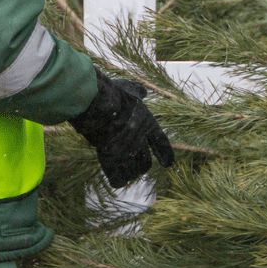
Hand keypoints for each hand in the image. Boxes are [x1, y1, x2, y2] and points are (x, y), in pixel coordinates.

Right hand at [68, 71, 175, 187]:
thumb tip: (143, 91)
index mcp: (149, 125)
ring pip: (133, 172)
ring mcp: (126, 152)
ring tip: (123, 169)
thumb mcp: (129, 88)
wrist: (98, 103)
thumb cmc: (112, 95)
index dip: (166, 155)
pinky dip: (118, 179)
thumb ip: (137, 91)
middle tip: (134, 164)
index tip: (168, 164)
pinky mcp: (111, 161)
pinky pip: (119, 179)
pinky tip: (117, 178)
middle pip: (146, 163)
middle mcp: (140, 141)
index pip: (162, 144)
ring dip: (130, 172)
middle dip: (142, 165)